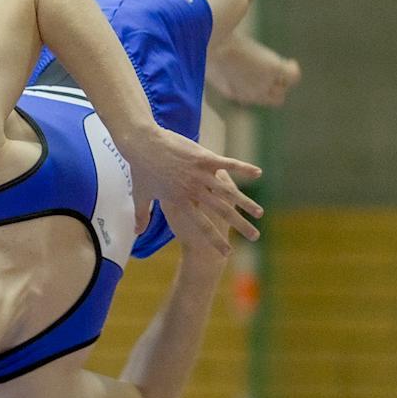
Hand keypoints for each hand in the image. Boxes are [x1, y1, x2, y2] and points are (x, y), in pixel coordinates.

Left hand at [120, 121, 261, 258]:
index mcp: (181, 203)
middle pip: (222, 213)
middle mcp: (194, 191)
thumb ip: (141, 216)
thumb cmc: (140, 169)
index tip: (227, 253)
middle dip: (239, 226)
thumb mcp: (141, 194)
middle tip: (255, 237)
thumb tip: (137, 232)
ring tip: (259, 213)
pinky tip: (259, 173)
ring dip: (246, 203)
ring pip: (228, 192)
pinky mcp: (204, 157)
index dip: (215, 241)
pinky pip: (227, 164)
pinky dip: (243, 169)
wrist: (142, 144)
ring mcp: (200, 174)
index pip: (203, 227)